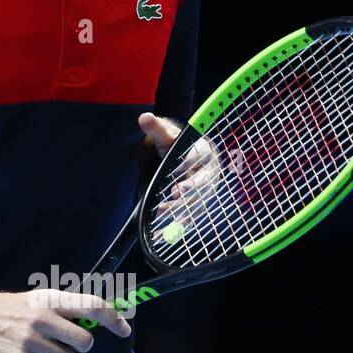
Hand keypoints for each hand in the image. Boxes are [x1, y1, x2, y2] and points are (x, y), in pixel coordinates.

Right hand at [0, 288, 131, 352]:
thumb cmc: (15, 309)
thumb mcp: (40, 299)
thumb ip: (68, 308)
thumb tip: (104, 318)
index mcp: (51, 300)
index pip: (92, 306)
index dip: (113, 318)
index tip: (124, 328)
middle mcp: (43, 318)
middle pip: (85, 342)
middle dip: (78, 345)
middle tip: (62, 340)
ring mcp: (32, 340)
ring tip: (38, 345)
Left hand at [139, 114, 225, 249]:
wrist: (182, 157)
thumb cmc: (174, 144)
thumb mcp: (165, 135)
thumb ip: (156, 128)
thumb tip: (144, 118)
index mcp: (204, 152)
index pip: (198, 159)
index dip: (189, 168)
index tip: (178, 179)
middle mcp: (208, 173)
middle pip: (202, 184)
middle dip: (189, 192)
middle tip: (174, 196)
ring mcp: (204, 191)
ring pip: (196, 202)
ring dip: (181, 210)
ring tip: (161, 213)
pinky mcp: (196, 205)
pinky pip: (189, 217)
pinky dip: (177, 225)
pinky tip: (163, 234)